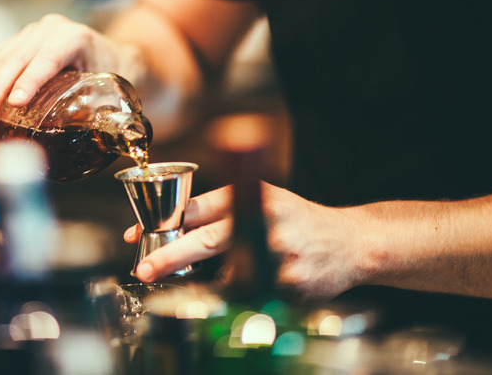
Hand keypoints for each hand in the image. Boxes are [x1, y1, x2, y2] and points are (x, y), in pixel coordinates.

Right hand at [0, 13, 138, 121]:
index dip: (29, 80)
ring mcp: (31, 33)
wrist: (115, 56)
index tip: (15, 103)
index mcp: (75, 38)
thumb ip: (93, 110)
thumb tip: (73, 143)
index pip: (48, 59)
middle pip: (15, 58)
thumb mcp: (111, 91)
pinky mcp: (17, 41)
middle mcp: (50, 30)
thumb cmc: (115, 75)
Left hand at [124, 182, 369, 302]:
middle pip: (207, 240)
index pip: (200, 207)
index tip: (138, 235)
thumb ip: (223, 209)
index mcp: (255, 195)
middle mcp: (266, 221)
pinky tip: (268, 281)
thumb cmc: (299, 220)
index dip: (165, 222)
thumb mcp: (264, 199)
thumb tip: (174, 227)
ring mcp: (279, 255)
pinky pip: (251, 295)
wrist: (352, 243)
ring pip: (226, 277)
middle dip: (170, 256)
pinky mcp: (290, 285)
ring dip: (218, 282)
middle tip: (145, 270)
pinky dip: (248, 293)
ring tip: (249, 269)